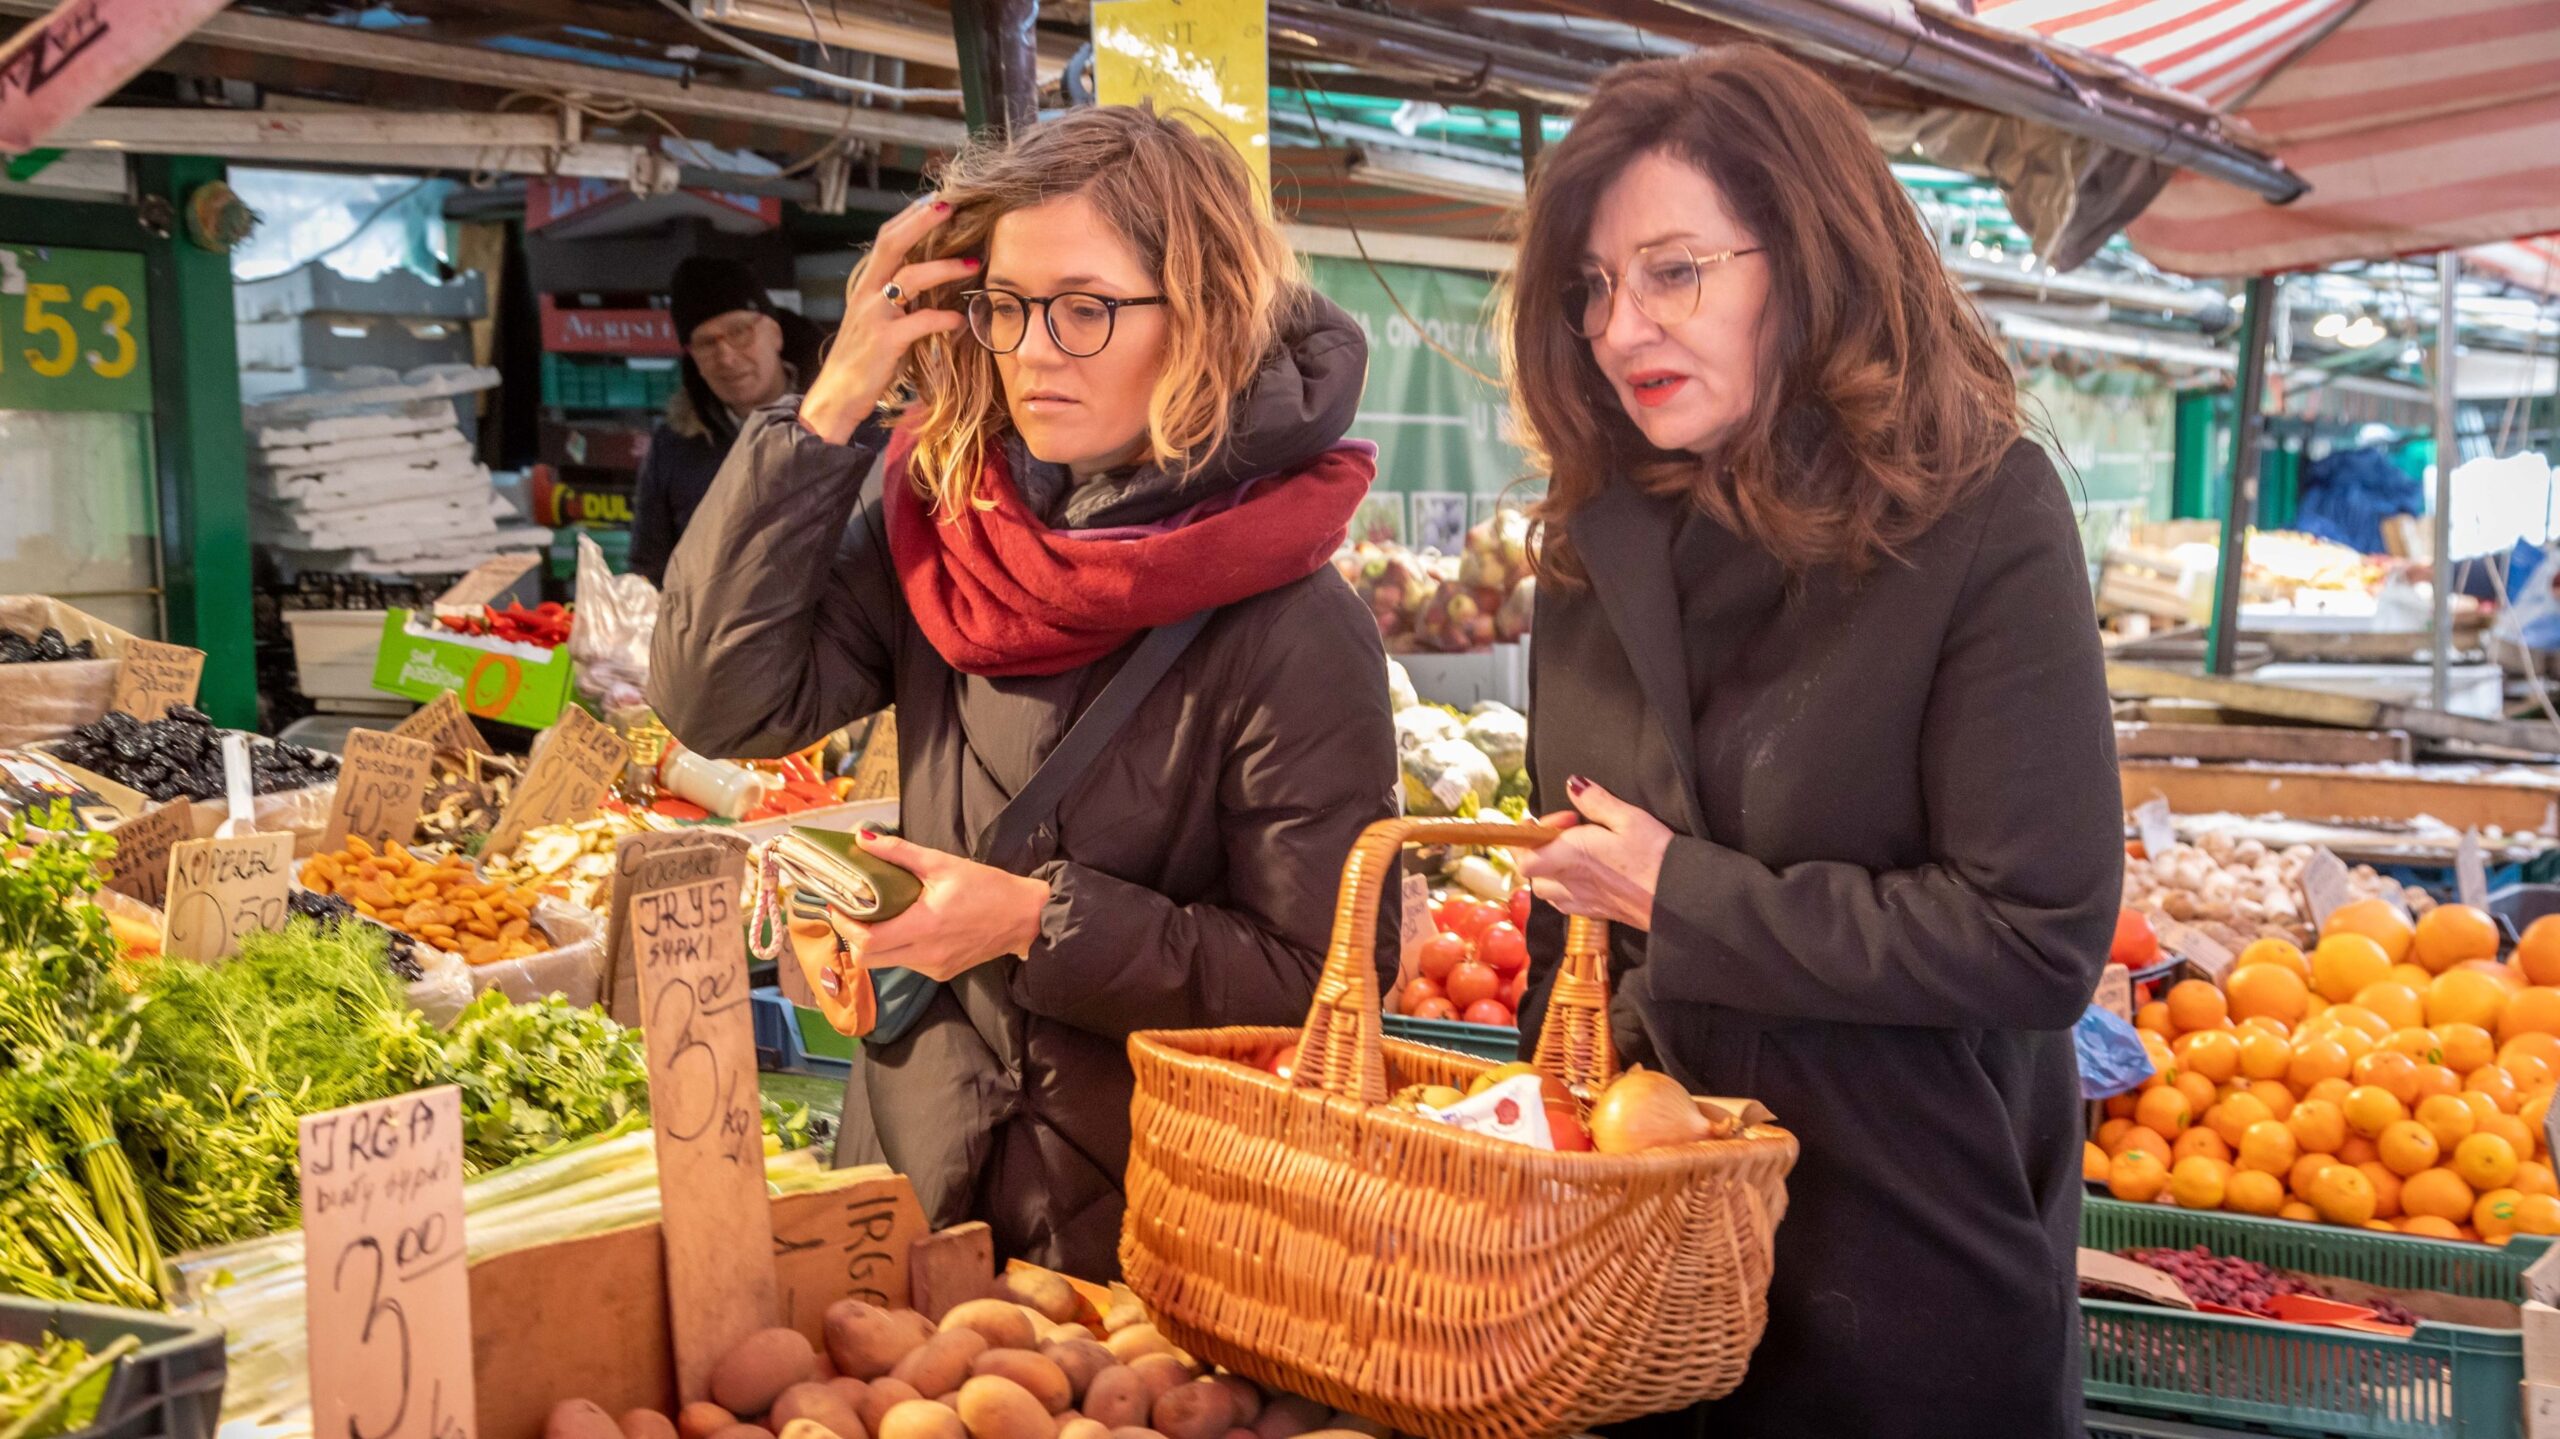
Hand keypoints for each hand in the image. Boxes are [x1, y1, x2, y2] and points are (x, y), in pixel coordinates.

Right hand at [798, 194, 975, 444]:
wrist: (836, 397)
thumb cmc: (864, 359)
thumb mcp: (877, 319)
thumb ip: (898, 298)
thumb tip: (932, 279)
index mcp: (867, 284)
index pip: (887, 237)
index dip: (911, 216)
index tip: (938, 198)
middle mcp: (866, 293)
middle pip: (892, 243)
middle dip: (921, 220)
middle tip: (950, 204)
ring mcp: (873, 316)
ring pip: (909, 278)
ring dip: (943, 267)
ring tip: (972, 264)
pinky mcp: (884, 342)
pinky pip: (918, 322)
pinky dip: (943, 318)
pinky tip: (960, 320)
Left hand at [825, 831, 1049, 982]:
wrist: (1024, 917)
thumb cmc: (987, 888)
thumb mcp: (943, 864)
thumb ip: (900, 853)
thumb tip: (863, 840)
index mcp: (923, 926)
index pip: (867, 940)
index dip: (845, 925)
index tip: (838, 905)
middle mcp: (924, 954)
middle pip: (868, 959)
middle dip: (853, 937)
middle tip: (852, 912)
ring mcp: (933, 967)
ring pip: (886, 963)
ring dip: (874, 942)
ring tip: (878, 916)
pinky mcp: (941, 972)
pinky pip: (907, 963)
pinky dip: (897, 947)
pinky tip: (907, 926)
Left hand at [1513, 777, 1672, 931]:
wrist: (1678, 897)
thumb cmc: (1654, 856)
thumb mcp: (1628, 817)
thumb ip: (1596, 801)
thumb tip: (1573, 785)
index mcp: (1570, 856)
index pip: (1524, 857)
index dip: (1527, 837)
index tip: (1548, 822)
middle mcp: (1569, 882)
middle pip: (1531, 873)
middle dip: (1538, 850)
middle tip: (1565, 833)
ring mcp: (1580, 901)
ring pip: (1546, 889)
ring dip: (1549, 870)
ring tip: (1572, 853)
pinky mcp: (1593, 912)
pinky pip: (1563, 902)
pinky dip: (1563, 887)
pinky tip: (1583, 874)